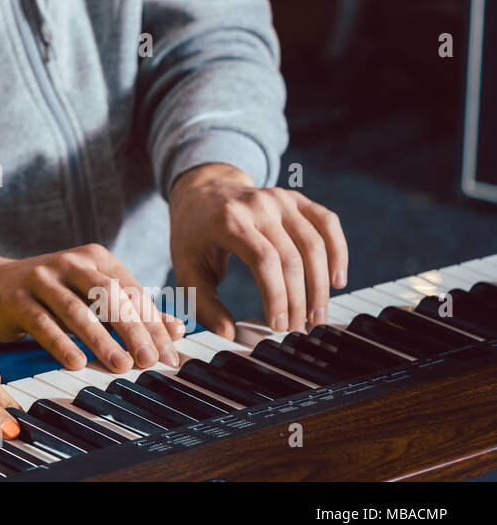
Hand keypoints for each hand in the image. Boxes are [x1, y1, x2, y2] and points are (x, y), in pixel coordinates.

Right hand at [0, 244, 185, 373]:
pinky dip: (61, 344)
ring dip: (101, 339)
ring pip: (77, 309)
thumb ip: (133, 311)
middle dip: (133, 329)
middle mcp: (70, 261)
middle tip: (149, 360)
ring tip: (120, 365)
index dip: (153, 324)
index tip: (169, 355)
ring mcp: (42, 278)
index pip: (132, 291)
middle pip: (109, 295)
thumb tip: (176, 331)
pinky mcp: (18, 298)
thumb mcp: (92, 297)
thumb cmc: (51, 295)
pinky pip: (43, 323)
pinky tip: (77, 363)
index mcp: (95, 258)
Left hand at [169, 163, 348, 338]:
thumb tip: (228, 333)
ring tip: (317, 316)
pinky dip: (338, 251)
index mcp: (229, 221)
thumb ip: (202, 303)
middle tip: (300, 328)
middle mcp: (258, 205)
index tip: (279, 326)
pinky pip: (327, 223)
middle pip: (292, 257)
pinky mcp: (295, 198)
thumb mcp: (185, 267)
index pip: (264, 261)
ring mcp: (280, 199)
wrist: (201, 191)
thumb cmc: (194, 234)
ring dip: (321, 284)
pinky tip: (337, 280)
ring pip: (315, 243)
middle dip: (300, 299)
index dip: (277, 296)